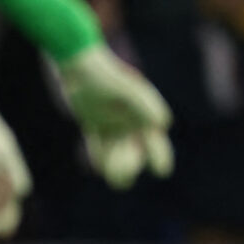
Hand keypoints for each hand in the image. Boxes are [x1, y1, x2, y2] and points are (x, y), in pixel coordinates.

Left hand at [57, 45, 174, 188]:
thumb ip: (144, 104)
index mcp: (143, 112)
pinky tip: (99, 166)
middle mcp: (130, 118)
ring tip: (115, 180)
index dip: (160, 155)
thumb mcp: (125, 89)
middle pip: (135, 148)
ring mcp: (113, 121)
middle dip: (131, 164)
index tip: (162, 171)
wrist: (79, 63)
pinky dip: (100, 156)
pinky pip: (100, 144)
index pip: (154, 138)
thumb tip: (164, 124)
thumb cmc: (104, 75)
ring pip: (117, 149)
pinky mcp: (96, 122)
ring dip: (116, 165)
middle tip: (123, 180)